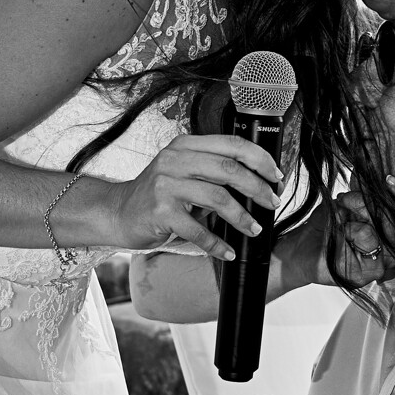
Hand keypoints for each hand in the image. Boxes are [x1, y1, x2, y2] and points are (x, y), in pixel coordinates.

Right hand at [106, 133, 281, 260]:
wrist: (118, 213)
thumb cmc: (156, 195)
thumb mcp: (182, 171)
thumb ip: (210, 170)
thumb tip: (257, 182)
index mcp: (185, 146)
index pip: (231, 144)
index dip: (259, 159)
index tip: (275, 176)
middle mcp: (174, 160)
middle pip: (228, 169)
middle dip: (257, 188)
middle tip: (272, 203)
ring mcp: (165, 185)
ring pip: (217, 198)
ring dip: (242, 217)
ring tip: (254, 228)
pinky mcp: (160, 212)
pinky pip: (197, 230)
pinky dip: (217, 243)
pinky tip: (227, 251)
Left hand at [323, 175, 394, 287]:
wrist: (300, 249)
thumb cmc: (325, 228)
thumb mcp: (346, 204)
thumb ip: (365, 194)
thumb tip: (375, 178)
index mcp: (391, 232)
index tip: (389, 179)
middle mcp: (392, 247)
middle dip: (368, 200)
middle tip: (346, 199)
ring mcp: (384, 261)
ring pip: (384, 225)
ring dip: (357, 210)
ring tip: (338, 215)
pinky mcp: (372, 271)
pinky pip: (369, 236)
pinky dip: (351, 228)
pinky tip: (340, 233)